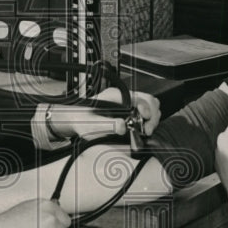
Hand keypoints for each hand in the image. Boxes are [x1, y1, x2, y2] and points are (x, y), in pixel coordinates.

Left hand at [46, 89, 160, 139]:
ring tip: (145, 131)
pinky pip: (146, 112)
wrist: (75, 118)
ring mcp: (128, 103)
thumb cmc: (81, 119)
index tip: (146, 122)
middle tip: (147, 130)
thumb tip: (122, 127)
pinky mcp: (130, 110)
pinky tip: (142, 129)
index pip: (139, 98)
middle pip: (149, 100)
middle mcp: (123, 97)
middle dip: (153, 115)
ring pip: (150, 105)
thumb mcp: (90, 124)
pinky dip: (149, 120)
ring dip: (152, 118)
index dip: (146, 109)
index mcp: (115, 96)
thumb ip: (106, 125)